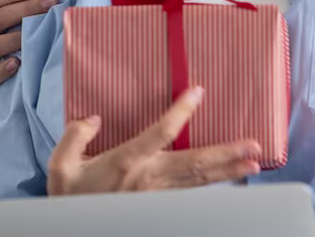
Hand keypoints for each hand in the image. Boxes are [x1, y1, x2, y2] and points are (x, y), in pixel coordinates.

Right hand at [47, 86, 261, 194]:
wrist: (72, 227)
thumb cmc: (69, 196)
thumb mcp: (61, 164)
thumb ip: (75, 135)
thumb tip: (93, 119)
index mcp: (126, 161)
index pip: (161, 132)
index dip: (182, 112)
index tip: (198, 91)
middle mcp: (149, 178)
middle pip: (195, 163)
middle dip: (227, 154)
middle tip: (254, 146)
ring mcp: (158, 195)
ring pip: (199, 181)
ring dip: (228, 171)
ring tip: (254, 163)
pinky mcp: (160, 205)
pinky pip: (192, 192)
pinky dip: (213, 185)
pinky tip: (230, 178)